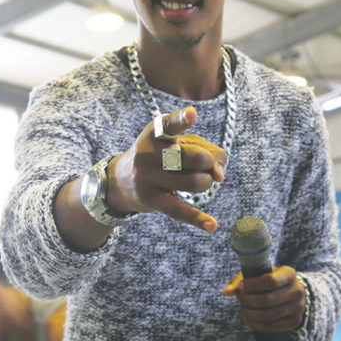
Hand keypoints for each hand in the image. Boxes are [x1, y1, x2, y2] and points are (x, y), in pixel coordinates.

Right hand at [108, 107, 227, 232]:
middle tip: (203, 166)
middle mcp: (149, 153)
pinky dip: (197, 218)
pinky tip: (212, 226)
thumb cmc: (159, 157)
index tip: (192, 114)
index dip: (181, 120)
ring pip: (195, 182)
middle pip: (197, 158)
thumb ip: (207, 150)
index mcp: (155, 133)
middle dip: (209, 163)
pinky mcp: (151, 200)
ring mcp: (148, 178)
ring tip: (198, 181)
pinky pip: (180, 210)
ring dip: (205, 182)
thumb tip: (220, 175)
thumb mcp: (178, 144)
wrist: (120, 182)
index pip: (169, 125)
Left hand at [222, 265, 304, 331]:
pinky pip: (272, 327)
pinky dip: (256, 324)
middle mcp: (297, 291)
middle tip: (241, 298)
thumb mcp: (258, 274)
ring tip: (243, 308)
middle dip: (248, 300)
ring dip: (250, 313)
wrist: (291, 292)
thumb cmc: (270, 280)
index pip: (270, 281)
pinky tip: (248, 318)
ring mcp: (297, 308)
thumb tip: (225, 292)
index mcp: (289, 274)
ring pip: (268, 315)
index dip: (252, 285)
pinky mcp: (294, 322)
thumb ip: (240, 281)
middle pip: (267, 300)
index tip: (241, 286)